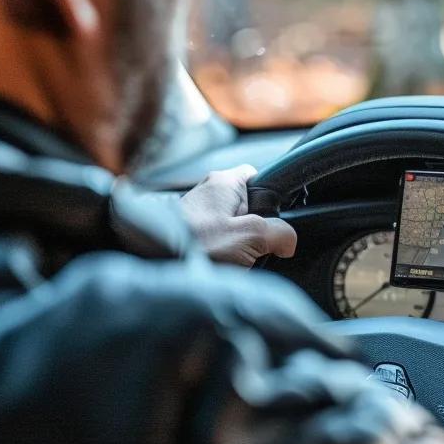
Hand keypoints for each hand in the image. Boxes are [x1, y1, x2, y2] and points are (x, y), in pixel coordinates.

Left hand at [180, 165, 296, 266]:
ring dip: (239, 245)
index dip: (273, 199)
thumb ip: (279, 233)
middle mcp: (209, 191)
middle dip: (256, 229)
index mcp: (224, 182)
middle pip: (249, 205)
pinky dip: (222, 253)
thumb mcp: (250, 237)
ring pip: (234, 225)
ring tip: (233, 260)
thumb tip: (288, 240)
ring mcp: (198, 212)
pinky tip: (219, 266)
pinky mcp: (189, 232)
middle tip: (253, 247)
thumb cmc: (194, 246)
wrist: (154, 266)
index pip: (260, 176)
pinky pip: (218, 239)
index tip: (275, 221)